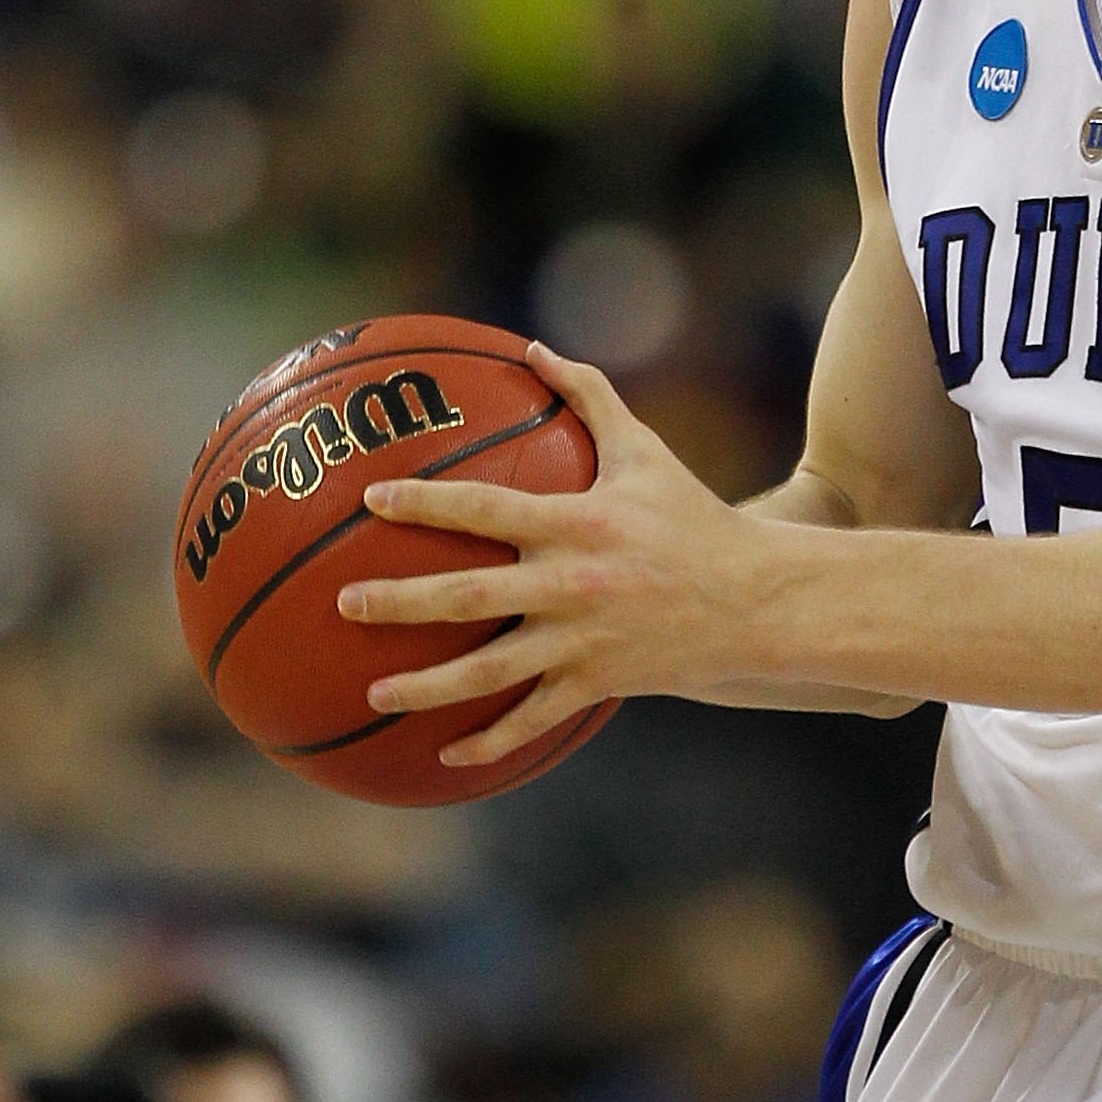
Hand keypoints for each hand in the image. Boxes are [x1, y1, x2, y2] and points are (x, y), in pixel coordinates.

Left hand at [336, 344, 768, 768]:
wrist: (757, 601)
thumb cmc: (693, 519)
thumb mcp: (645, 451)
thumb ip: (589, 396)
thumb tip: (534, 347)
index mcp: (576, 523)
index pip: (484, 506)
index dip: (425, 501)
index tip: (371, 499)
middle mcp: (571, 583)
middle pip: (467, 595)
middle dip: (399, 602)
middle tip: (344, 604)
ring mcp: (582, 640)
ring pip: (490, 672)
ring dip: (426, 688)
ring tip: (372, 693)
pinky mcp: (599, 683)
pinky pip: (534, 717)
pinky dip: (490, 740)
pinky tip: (445, 755)